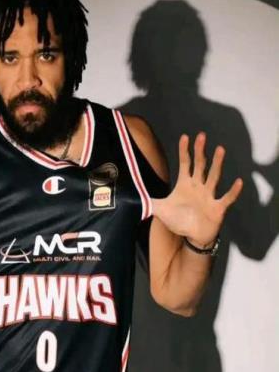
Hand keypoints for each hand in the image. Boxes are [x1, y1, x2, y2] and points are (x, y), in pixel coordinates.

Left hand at [152, 132, 242, 247]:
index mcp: (185, 184)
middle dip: (200, 151)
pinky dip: (233, 191)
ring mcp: (209, 196)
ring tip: (220, 149)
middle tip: (201, 136)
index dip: (184, 151)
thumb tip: (132, 199)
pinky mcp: (218, 207)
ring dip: (217, 164)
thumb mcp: (160, 210)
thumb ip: (148, 202)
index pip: (184, 163)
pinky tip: (238, 181)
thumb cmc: (179, 220)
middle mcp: (198, 186)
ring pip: (214, 176)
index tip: (185, 136)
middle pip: (200, 165)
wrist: (192, 236)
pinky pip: (227, 198)